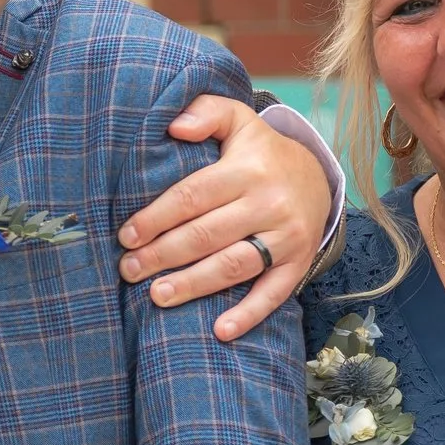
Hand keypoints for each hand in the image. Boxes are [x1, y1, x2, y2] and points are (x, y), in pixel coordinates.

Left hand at [117, 94, 330, 340]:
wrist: (318, 177)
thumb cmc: (259, 152)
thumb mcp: (237, 121)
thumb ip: (205, 113)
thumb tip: (174, 126)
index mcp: (248, 169)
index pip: (193, 195)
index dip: (157, 216)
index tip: (126, 234)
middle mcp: (270, 203)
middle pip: (207, 234)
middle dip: (163, 254)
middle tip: (128, 269)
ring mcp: (287, 237)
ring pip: (234, 266)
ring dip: (194, 284)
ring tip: (156, 296)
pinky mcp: (299, 263)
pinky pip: (274, 294)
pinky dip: (248, 315)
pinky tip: (219, 331)